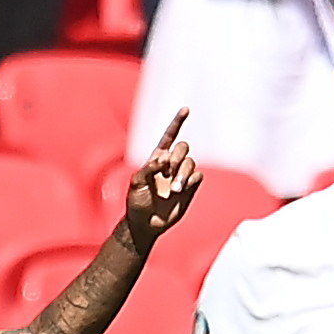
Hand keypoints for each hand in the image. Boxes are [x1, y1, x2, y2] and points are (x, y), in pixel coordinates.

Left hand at [122, 110, 200, 248]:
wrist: (146, 224)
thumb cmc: (136, 203)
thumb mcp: (135, 184)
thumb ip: (148, 168)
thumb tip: (163, 158)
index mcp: (156, 159)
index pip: (169, 136)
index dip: (177, 122)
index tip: (186, 109)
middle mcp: (170, 165)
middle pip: (183, 148)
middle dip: (177, 157)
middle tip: (167, 171)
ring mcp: (181, 176)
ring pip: (191, 162)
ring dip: (183, 173)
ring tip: (174, 190)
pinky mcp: (190, 188)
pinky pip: (197, 176)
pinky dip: (191, 180)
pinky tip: (182, 190)